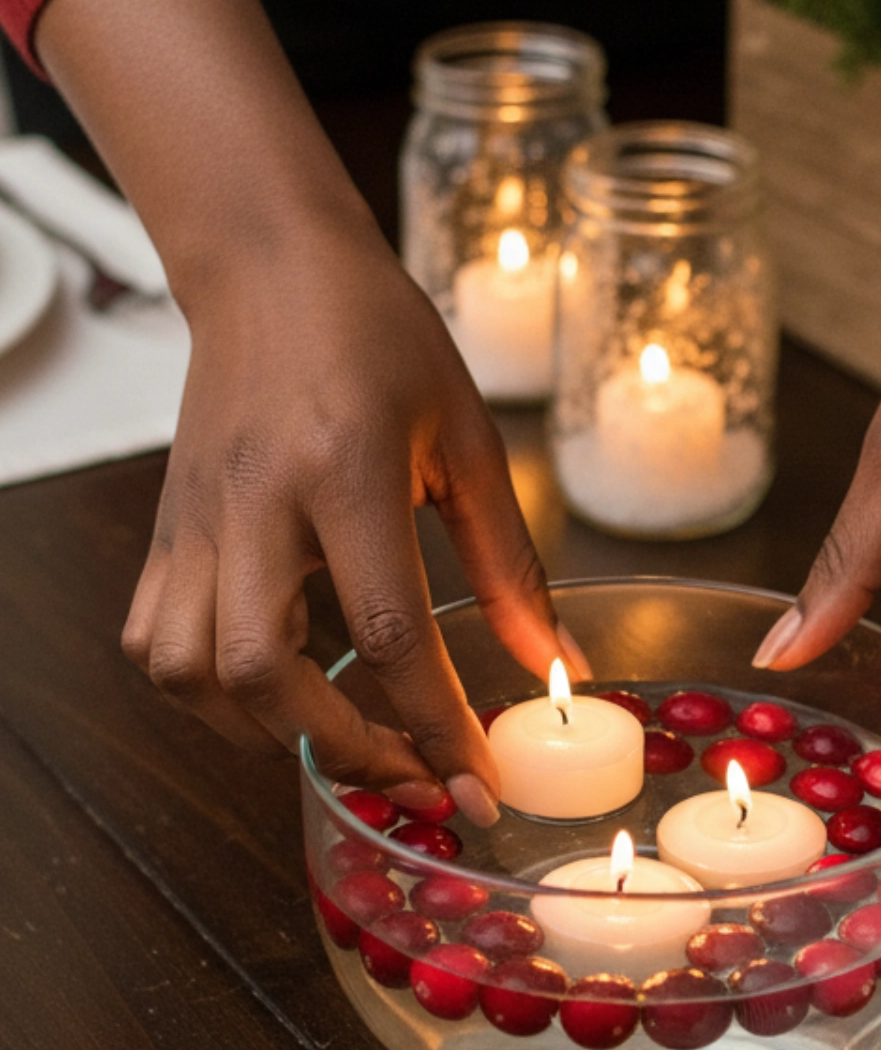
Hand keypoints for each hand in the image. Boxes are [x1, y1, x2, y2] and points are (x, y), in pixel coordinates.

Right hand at [35, 0, 578, 821]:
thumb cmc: (375, 334)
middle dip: (347, 748)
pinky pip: (155, 643)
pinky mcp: (168, 530)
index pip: (386, 630)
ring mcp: (198, 522)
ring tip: (344, 737)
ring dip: (268, 732)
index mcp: (346, 470)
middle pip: (265, 673)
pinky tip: (270, 694)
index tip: (478, 781)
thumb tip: (555, 664)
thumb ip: (509, 563)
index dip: (436, 723)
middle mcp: (257, 504)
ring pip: (191, 673)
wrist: (269, 267)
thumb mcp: (468, 438)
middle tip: (414, 778)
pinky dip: (208, 695)